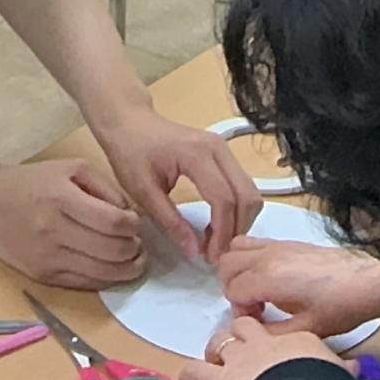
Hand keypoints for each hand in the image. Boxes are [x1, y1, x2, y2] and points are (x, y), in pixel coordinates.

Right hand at [0, 159, 145, 288]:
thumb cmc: (31, 182)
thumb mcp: (71, 169)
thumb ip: (106, 188)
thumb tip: (131, 216)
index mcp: (61, 199)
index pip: (113, 223)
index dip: (134, 226)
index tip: (136, 223)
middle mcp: (54, 231)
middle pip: (112, 251)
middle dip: (135, 249)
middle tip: (138, 243)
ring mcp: (48, 258)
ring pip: (103, 273)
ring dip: (127, 269)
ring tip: (133, 259)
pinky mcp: (43, 276)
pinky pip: (85, 284)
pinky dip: (106, 279)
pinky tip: (112, 268)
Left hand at [95, 106, 262, 264]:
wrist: (130, 121)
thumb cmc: (130, 152)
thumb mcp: (142, 191)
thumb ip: (169, 221)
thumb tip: (194, 251)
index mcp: (197, 154)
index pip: (224, 199)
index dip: (222, 233)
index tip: (211, 257)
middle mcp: (219, 149)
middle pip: (247, 196)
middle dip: (236, 230)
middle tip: (216, 254)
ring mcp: (225, 149)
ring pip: (250, 192)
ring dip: (239, 221)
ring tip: (215, 242)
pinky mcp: (225, 155)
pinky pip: (242, 187)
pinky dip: (236, 210)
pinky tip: (217, 226)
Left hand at [179, 317, 354, 379]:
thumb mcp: (342, 375)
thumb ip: (343, 369)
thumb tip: (353, 368)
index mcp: (299, 338)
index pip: (286, 334)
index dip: (280, 344)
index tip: (282, 355)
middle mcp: (265, 341)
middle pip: (245, 326)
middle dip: (241, 334)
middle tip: (242, 350)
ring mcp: (240, 357)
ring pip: (220, 340)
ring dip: (216, 350)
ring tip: (216, 364)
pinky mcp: (221, 377)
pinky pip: (196, 371)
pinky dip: (191, 378)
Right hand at [220, 238, 379, 336]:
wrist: (371, 282)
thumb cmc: (341, 306)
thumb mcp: (306, 330)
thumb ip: (271, 333)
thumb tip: (252, 332)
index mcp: (269, 277)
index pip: (232, 292)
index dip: (240, 311)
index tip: (260, 321)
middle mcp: (268, 256)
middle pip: (226, 267)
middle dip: (233, 289)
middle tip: (256, 308)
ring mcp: (277, 245)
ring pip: (235, 250)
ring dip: (238, 270)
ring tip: (257, 290)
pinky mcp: (288, 242)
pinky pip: (253, 242)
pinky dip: (249, 257)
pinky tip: (268, 277)